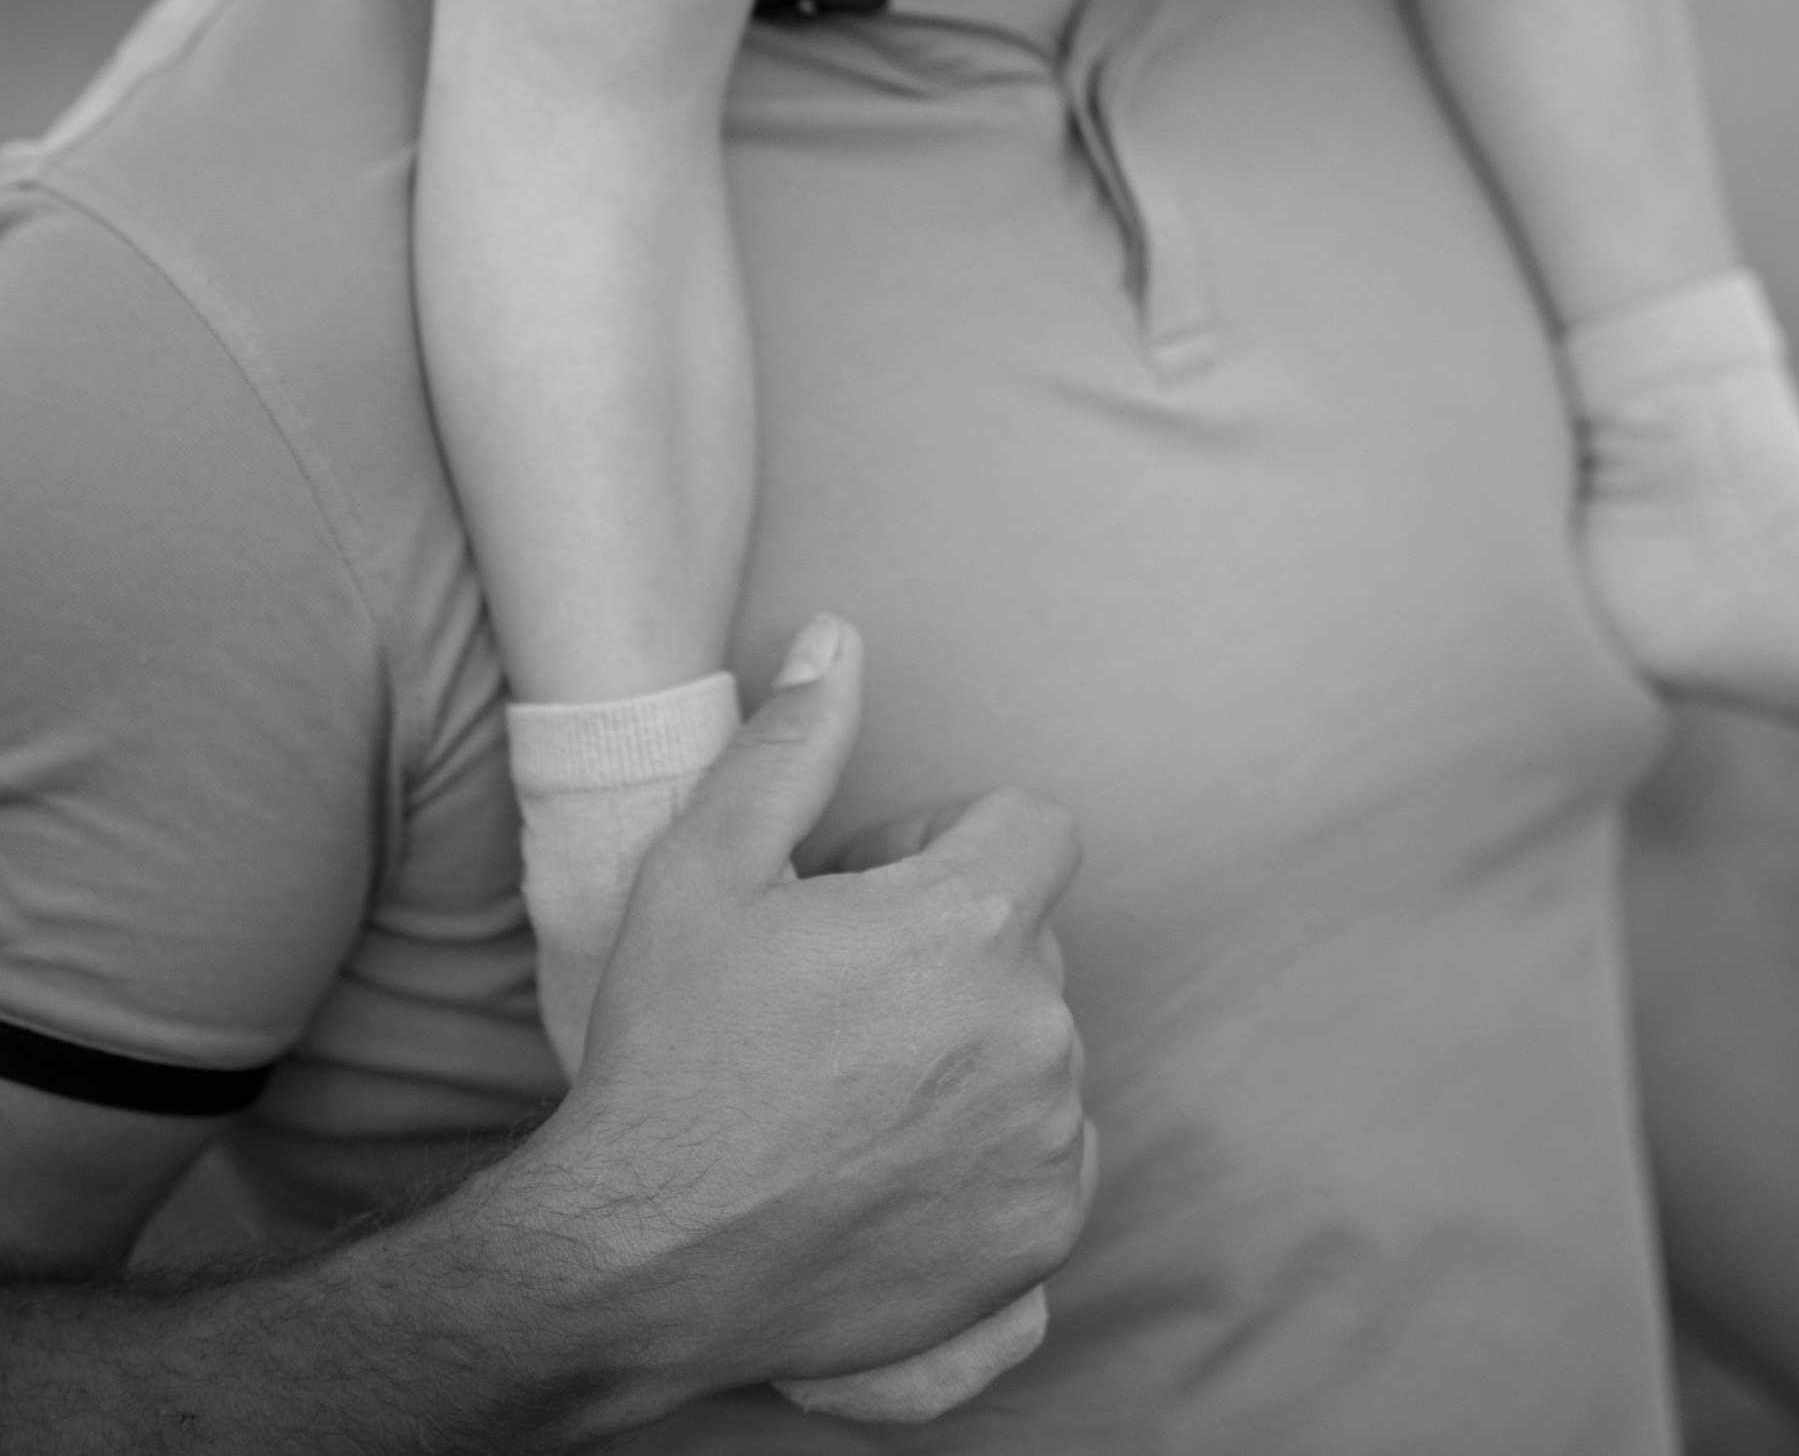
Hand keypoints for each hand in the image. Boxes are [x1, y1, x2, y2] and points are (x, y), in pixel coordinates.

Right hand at [518, 618, 1093, 1425]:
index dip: (950, 846)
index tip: (870, 896)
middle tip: (839, 997)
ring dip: (971, 1050)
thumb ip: (791, 745)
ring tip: (856, 1089)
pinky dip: (993, 1153)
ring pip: (1038, 1052)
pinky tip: (892, 1167)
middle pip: (1028, 943)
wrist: (638, 1269)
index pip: (1033, 828)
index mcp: (970, 924)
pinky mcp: (1037, 1238)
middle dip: (953, 949)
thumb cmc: (669, 1056)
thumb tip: (839, 638)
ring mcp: (1045, 1146)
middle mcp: (1033, 1032)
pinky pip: (1052, 1155)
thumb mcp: (701, 871)